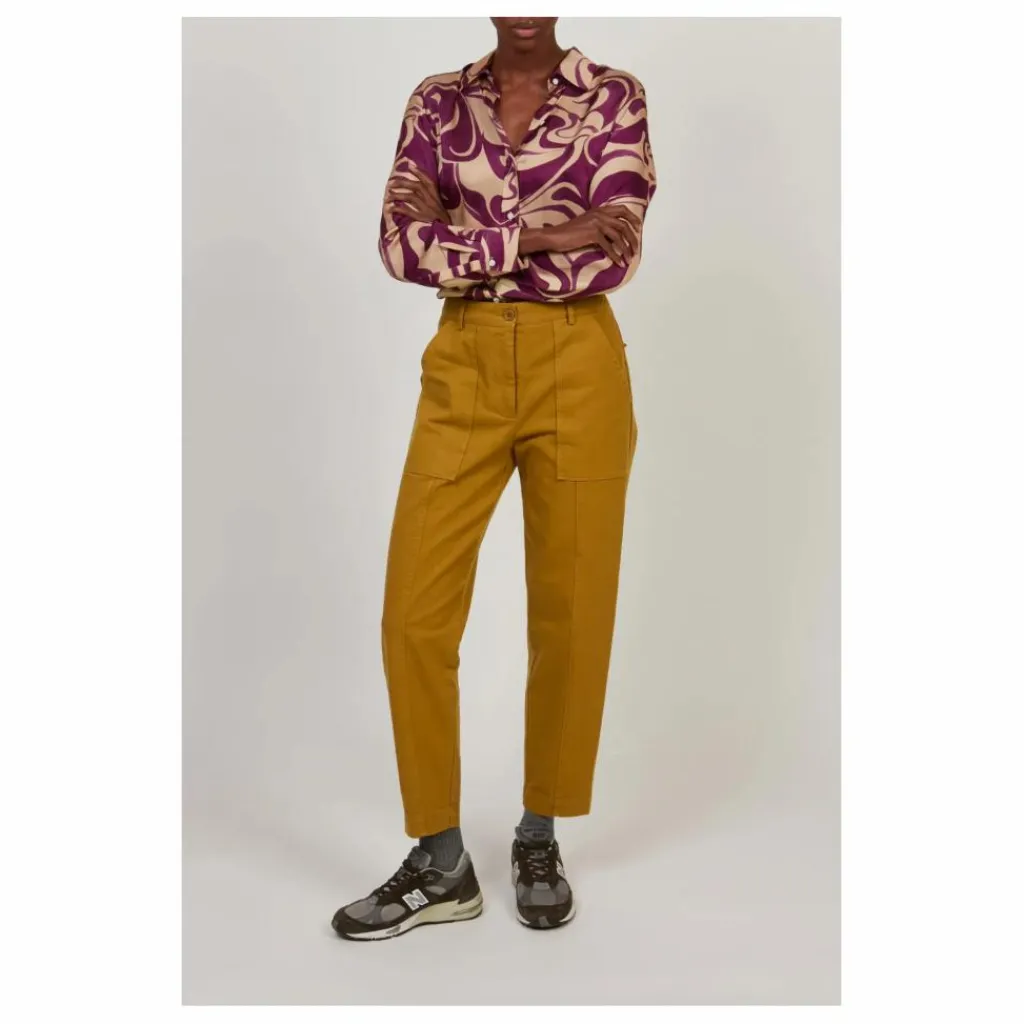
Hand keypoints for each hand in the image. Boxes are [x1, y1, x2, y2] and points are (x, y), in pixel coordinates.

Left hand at [385, 165, 449, 223]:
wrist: (449, 234)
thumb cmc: (443, 222)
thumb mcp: (440, 207)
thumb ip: (432, 198)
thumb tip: (419, 189)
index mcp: (437, 197)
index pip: (428, 181)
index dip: (419, 172)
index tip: (409, 166)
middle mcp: (432, 201)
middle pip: (416, 186)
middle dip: (402, 183)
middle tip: (391, 183)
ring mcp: (428, 210)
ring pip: (411, 197)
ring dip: (398, 195)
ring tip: (388, 196)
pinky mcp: (423, 219)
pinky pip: (408, 211)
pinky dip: (399, 208)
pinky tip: (392, 208)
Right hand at [526, 206, 641, 265]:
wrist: (556, 236)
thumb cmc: (569, 232)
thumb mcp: (587, 222)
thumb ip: (600, 223)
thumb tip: (614, 233)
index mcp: (600, 209)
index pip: (622, 209)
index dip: (632, 218)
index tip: (638, 228)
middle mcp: (600, 214)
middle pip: (624, 223)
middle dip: (633, 237)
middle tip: (636, 248)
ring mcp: (597, 223)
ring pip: (619, 236)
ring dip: (626, 249)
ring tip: (629, 259)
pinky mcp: (593, 234)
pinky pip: (609, 246)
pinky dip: (616, 256)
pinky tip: (619, 263)